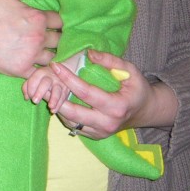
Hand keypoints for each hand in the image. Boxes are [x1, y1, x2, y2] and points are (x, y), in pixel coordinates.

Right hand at [0, 0, 61, 81]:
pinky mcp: (21, 70)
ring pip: (52, 57)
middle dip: (56, 36)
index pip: (59, 20)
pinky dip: (40, 69)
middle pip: (59, 39)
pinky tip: (36, 64)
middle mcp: (38, 38)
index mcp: (37, 18)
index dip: (57, 20)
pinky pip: (39, 72)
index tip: (53, 22)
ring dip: (49, 52)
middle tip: (51, 36)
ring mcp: (31, 56)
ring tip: (44, 50)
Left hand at [22, 65, 68, 112]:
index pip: (34, 79)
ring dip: (53, 99)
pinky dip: (58, 105)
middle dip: (39, 92)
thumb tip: (26, 97)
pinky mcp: (66, 89)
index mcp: (40, 72)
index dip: (31, 89)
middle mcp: (50, 75)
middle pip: (45, 83)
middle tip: (35, 101)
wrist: (58, 74)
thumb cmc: (42, 79)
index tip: (29, 98)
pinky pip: (63, 97)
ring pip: (57, 90)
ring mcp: (59, 82)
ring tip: (50, 107)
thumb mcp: (34, 79)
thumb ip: (27, 87)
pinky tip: (54, 110)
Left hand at [52, 49, 176, 138]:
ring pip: (70, 122)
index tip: (55, 65)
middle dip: (54, 97)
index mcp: (117, 107)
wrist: (146, 111)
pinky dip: (64, 114)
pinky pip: (74, 127)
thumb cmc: (137, 88)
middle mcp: (107, 123)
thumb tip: (88, 53)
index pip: (86, 92)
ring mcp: (101, 132)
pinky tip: (58, 99)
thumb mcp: (129, 70)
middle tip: (43, 81)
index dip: (68, 78)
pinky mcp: (95, 136)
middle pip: (73, 112)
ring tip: (46, 90)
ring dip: (56, 106)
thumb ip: (110, 60)